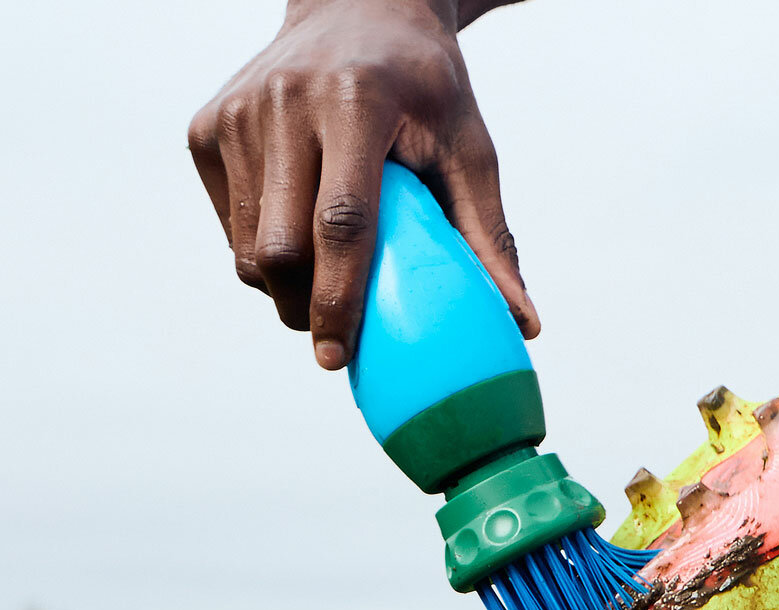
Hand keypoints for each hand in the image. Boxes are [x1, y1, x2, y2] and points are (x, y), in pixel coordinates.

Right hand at [187, 0, 538, 370]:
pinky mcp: (206, 128)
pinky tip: (300, 234)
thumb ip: (490, 238)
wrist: (357, 4)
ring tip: (326, 282)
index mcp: (355, 101)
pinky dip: (263, 254)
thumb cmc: (426, 90)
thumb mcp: (470, 149)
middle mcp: (283, 102)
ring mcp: (236, 113)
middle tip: (338, 338)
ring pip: (247, 249)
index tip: (339, 358)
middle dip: (305, 310)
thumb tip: (525, 326)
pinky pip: (230, 227)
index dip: (338, 300)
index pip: (341, 223)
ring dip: (284, 289)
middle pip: (280, 249)